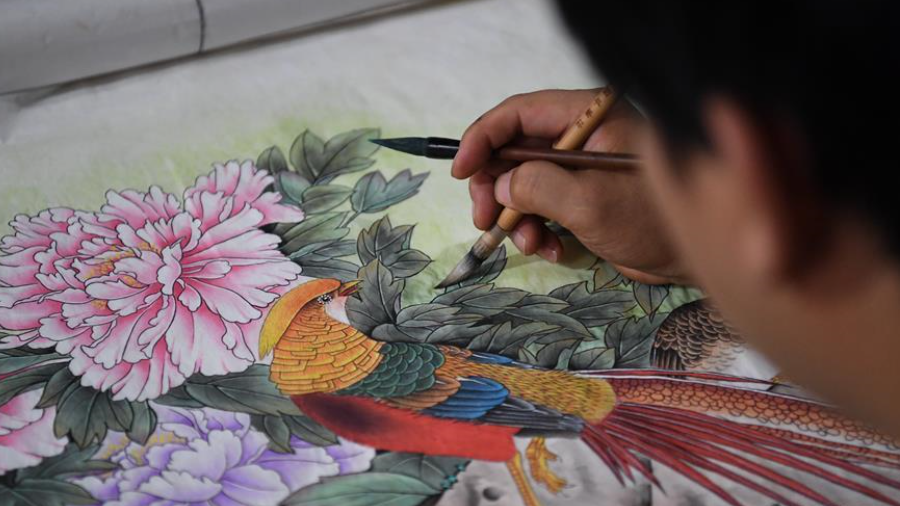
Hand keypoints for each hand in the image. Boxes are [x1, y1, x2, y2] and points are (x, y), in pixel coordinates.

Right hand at [452, 89, 685, 283]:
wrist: (695, 260)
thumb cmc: (654, 221)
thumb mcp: (589, 202)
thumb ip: (537, 186)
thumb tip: (500, 185)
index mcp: (590, 117)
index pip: (521, 113)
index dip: (484, 138)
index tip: (461, 170)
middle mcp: (583, 135)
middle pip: (516, 149)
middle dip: (495, 186)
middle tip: (484, 218)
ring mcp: (582, 167)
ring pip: (524, 182)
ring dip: (515, 216)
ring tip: (527, 242)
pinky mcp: (583, 196)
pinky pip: (542, 206)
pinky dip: (537, 229)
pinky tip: (551, 249)